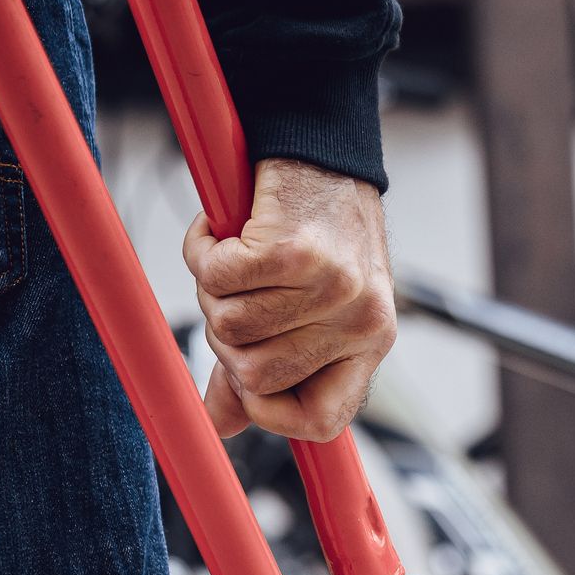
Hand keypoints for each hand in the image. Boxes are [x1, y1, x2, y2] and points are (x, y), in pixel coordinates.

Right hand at [183, 157, 397, 441]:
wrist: (322, 149)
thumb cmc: (316, 231)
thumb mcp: (307, 306)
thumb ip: (265, 366)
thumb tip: (221, 425)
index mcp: (370, 345)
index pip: (323, 421)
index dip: (271, 415)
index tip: (244, 383)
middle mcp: (361, 322)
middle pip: (256, 376)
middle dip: (226, 337)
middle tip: (235, 292)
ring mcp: (332, 289)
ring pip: (230, 326)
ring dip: (213, 288)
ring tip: (236, 254)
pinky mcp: (294, 252)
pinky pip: (217, 279)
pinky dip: (204, 251)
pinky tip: (223, 229)